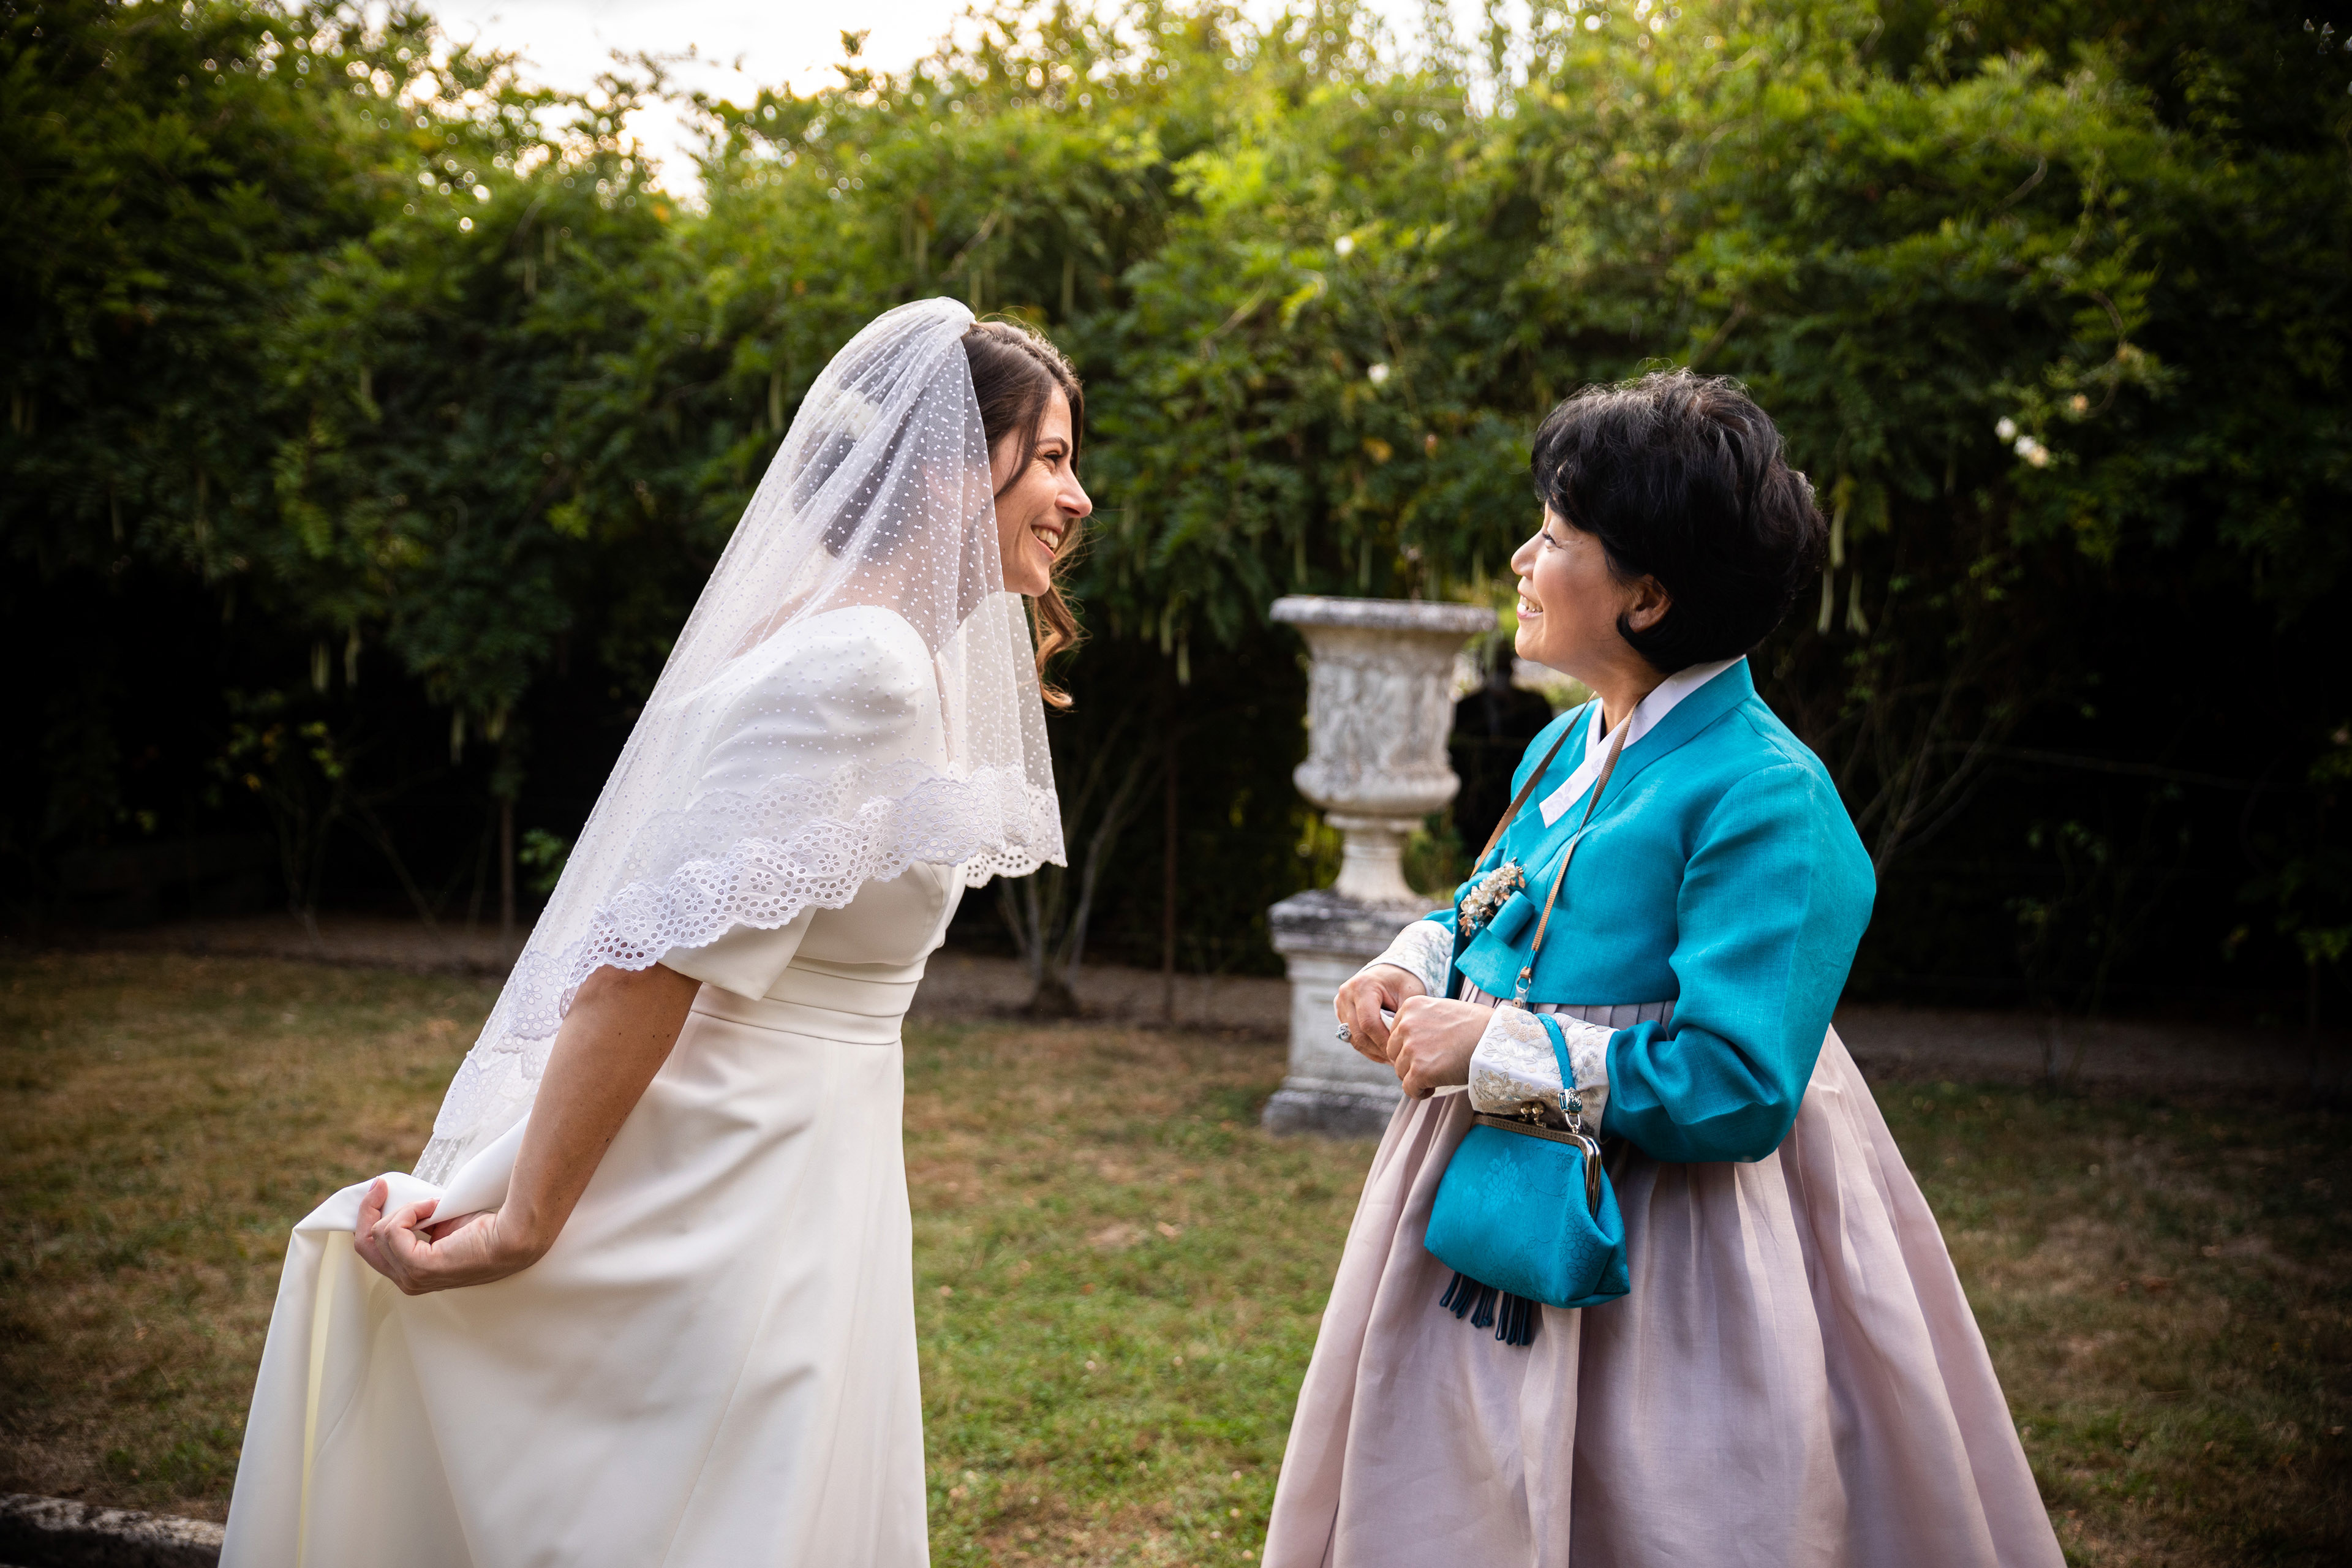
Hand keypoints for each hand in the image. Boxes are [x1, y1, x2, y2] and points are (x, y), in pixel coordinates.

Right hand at [352, 1178, 546, 1295]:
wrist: (512, 1234)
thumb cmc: (485, 1227)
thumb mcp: (440, 1222)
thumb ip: (417, 1219)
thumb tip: (397, 1199)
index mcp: (413, 1272)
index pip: (373, 1250)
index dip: (369, 1218)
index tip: (379, 1191)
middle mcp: (409, 1281)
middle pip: (365, 1245)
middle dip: (368, 1211)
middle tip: (380, 1187)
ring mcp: (412, 1278)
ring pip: (378, 1235)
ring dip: (404, 1210)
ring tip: (433, 1204)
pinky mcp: (419, 1267)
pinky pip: (394, 1231)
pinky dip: (410, 1212)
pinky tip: (433, 1208)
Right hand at [1334, 964, 1423, 1061]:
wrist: (1389, 971)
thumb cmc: (1403, 981)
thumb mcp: (1410, 993)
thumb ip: (1404, 1016)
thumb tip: (1400, 1044)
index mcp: (1363, 986)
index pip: (1369, 1022)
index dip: (1383, 1041)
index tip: (1399, 1051)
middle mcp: (1346, 994)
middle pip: (1358, 1033)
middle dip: (1378, 1049)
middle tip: (1396, 1060)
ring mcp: (1341, 1004)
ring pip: (1354, 1038)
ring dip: (1373, 1051)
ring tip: (1391, 1059)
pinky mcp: (1341, 1013)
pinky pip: (1352, 1037)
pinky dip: (1367, 1047)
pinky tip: (1383, 1053)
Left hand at [1387, 996, 1491, 1098]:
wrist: (1495, 1040)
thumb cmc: (1477, 1025)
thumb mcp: (1444, 1010)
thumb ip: (1423, 1020)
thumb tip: (1412, 1039)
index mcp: (1411, 1007)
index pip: (1395, 1032)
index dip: (1408, 1046)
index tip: (1425, 1052)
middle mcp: (1406, 1025)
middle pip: (1394, 1052)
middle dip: (1408, 1062)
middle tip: (1429, 1066)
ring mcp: (1412, 1048)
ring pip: (1400, 1071)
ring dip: (1414, 1077)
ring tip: (1434, 1076)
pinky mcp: (1419, 1071)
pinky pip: (1408, 1088)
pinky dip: (1418, 1092)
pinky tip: (1432, 1088)